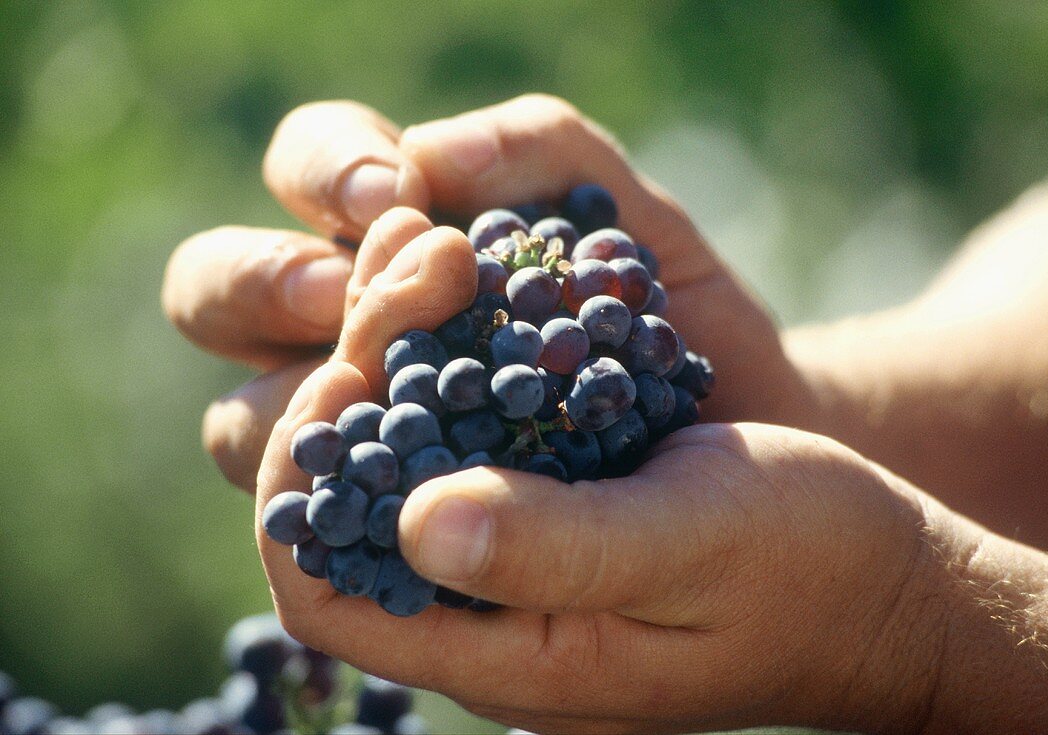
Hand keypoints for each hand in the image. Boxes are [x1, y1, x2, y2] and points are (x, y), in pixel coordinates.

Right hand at [162, 94, 811, 491]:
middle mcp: (345, 326)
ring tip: (367, 406)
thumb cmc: (679, 322)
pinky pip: (310, 527)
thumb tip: (431, 158)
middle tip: (339, 302)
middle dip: (264, 284)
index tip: (400, 202)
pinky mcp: (375, 530)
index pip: (311, 165)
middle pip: (217, 288)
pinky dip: (327, 511)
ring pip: (240, 416)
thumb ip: (547, 158)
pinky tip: (403, 518)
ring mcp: (350, 429)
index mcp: (394, 229)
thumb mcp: (633, 225)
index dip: (327, 169)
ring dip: (290, 406)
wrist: (742, 448)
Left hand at [254, 208, 948, 733]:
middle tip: (405, 268)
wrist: (883, 574)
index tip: (347, 366)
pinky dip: (456, 347)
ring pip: (398, 452)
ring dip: (397, 346)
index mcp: (502, 656)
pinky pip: (467, 425)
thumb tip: (414, 523)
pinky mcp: (554, 499)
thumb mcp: (692, 548)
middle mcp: (485, 611)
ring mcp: (516, 553)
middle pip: (345, 505)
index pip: (323, 592)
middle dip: (347, 380)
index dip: (302, 477)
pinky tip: (477, 277)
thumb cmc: (806, 567)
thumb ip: (558, 552)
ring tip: (434, 247)